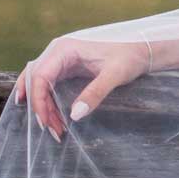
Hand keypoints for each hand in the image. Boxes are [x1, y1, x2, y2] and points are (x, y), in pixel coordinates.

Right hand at [10, 35, 149, 141]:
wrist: (143, 50)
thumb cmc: (130, 57)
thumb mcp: (115, 75)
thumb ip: (95, 93)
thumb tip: (75, 115)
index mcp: (65, 49)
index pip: (40, 75)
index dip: (38, 100)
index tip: (46, 121)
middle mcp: (58, 52)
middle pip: (35, 80)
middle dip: (38, 105)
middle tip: (49, 128)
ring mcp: (62, 60)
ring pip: (40, 85)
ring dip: (43, 106)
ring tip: (56, 128)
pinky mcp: (67, 68)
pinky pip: (50, 86)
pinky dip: (49, 102)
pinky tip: (54, 118)